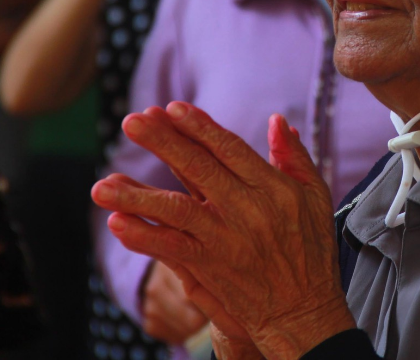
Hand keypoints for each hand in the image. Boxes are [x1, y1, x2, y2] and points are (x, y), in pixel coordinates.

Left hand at [92, 104, 355, 359]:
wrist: (305, 312)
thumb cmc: (312, 251)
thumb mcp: (316, 196)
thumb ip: (294, 158)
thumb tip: (278, 120)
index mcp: (273, 187)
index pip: (229, 148)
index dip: (199, 127)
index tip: (171, 108)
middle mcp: (248, 208)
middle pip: (198, 168)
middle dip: (163, 142)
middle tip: (131, 121)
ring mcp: (227, 238)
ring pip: (177, 209)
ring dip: (137, 195)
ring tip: (102, 185)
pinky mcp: (213, 267)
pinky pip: (172, 248)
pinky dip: (144, 237)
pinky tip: (118, 224)